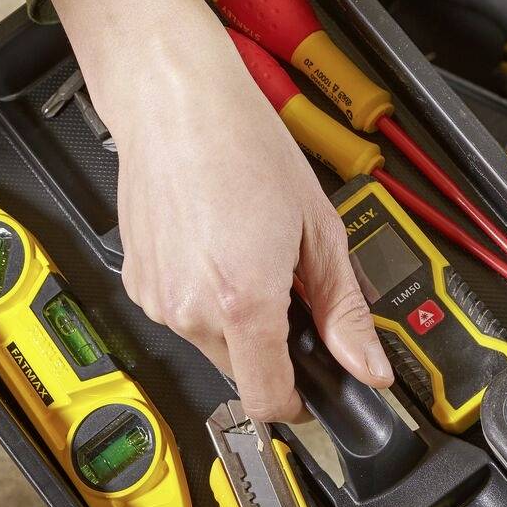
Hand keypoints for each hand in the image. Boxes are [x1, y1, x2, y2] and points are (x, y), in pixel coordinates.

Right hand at [47, 0, 392, 421]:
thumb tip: (368, 365)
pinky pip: (183, 313)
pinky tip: (218, 244)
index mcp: (243, 301)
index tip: (319, 386)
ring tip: (251, 250)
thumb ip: (345, 309)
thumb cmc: (243, 145)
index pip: (270, 402)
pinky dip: (205, 294)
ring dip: (238, 318)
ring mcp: (158, 298)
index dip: (303, 402)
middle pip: (244, 372)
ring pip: (212, 343)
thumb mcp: (320, 229)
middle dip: (275, 344)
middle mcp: (191, 310)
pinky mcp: (137, 282)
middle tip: (291, 283)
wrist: (176, 103)